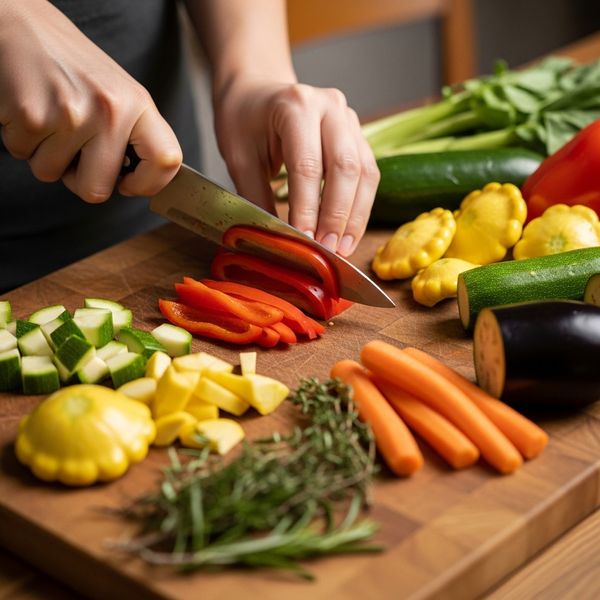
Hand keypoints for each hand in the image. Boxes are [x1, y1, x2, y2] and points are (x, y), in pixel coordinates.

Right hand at [0, 0, 181, 201]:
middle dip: (78, 179)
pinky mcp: (32, 116)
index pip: (166, 161)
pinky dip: (20, 140)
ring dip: (44, 155)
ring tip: (48, 118)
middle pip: (97, 190)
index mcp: (138, 104)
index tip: (128, 183)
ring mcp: (71, 115)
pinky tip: (28, 109)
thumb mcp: (118, 93)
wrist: (20, 23)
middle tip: (72, 151)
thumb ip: (133, 135)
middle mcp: (110, 110)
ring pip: (52, 174)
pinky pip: (23, 155)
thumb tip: (139, 182)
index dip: (149, 184)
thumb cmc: (71, 65)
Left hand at [214, 79, 379, 256]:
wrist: (256, 90)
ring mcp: (349, 119)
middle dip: (337, 215)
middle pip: (345, 168)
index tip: (304, 240)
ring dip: (355, 216)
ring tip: (342, 248)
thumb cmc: (243, 119)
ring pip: (365, 173)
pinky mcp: (357, 136)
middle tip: (327, 249)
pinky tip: (348, 232)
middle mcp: (330, 107)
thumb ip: (257, 197)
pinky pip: (368, 174)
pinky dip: (360, 207)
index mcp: (295, 105)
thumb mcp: (239, 157)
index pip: (308, 165)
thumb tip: (277, 240)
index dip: (308, 208)